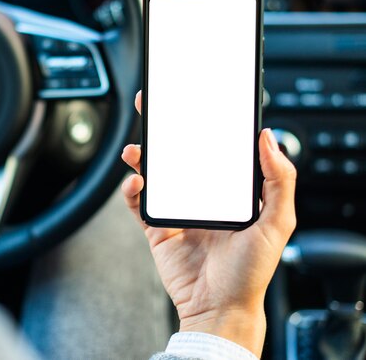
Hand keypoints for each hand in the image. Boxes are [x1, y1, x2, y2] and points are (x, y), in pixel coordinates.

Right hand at [121, 91, 296, 356]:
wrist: (218, 307)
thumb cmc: (250, 272)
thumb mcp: (276, 223)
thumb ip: (279, 180)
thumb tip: (270, 138)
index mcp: (229, 191)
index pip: (215, 150)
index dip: (203, 125)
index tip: (194, 104)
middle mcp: (201, 196)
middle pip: (179, 155)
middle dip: (164, 131)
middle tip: (152, 109)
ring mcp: (177, 210)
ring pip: (154, 174)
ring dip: (142, 157)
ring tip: (136, 151)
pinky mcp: (157, 227)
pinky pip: (138, 202)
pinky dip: (132, 190)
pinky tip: (136, 184)